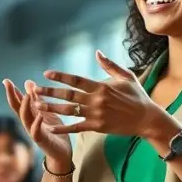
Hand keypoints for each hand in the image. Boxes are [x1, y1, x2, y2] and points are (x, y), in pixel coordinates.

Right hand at [3, 79, 72, 166]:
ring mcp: (34, 132)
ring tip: (27, 95)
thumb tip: (27, 82)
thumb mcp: (46, 111)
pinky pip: (37, 132)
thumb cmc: (53, 131)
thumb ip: (37, 98)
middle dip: (12, 96)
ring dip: (25, 107)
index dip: (11, 92)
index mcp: (30, 116)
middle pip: (17, 108)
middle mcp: (28, 123)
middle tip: (7, 84)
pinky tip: (40, 116)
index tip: (5, 80)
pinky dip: (37, 124)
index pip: (18, 102)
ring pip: (25, 119)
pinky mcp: (42, 141)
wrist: (62, 152)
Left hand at [32, 50, 166, 137]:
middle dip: (49, 92)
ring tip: (37, 106)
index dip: (60, 76)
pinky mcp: (98, 127)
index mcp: (101, 86)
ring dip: (51, 108)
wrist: (147, 119)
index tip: (46, 74)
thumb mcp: (126, 76)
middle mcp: (96, 100)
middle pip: (68, 95)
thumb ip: (109, 65)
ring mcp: (96, 114)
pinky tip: (51, 127)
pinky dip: (64, 128)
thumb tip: (97, 52)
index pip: (76, 79)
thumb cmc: (137, 96)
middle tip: (34, 90)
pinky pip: (77, 127)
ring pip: (69, 111)